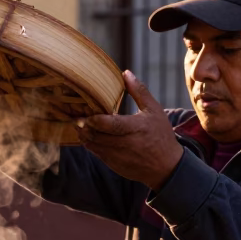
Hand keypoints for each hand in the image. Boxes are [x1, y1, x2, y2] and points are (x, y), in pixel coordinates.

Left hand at [77, 71, 183, 190]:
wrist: (166, 166)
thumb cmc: (160, 134)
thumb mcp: (154, 110)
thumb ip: (139, 91)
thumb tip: (126, 73)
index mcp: (137, 128)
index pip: (111, 125)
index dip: (95, 120)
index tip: (85, 113)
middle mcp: (127, 144)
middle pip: (98, 135)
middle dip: (84, 126)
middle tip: (74, 115)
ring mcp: (119, 157)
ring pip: (94, 145)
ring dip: (84, 135)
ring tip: (78, 123)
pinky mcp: (114, 165)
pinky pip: (96, 153)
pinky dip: (90, 144)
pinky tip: (87, 134)